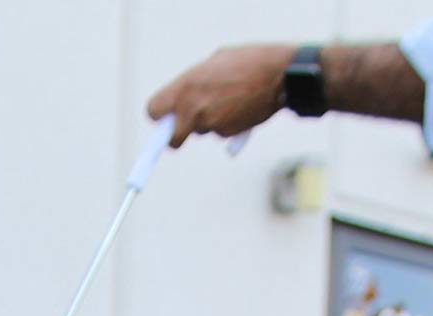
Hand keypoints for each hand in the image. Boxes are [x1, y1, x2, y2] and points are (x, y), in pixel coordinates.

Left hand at [146, 45, 294, 146]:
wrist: (278, 75)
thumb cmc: (247, 62)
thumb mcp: (213, 62)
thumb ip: (194, 81)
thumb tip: (185, 95)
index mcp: (185, 87)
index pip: (154, 111)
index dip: (160, 116)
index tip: (164, 118)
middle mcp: (192, 109)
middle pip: (173, 138)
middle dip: (178, 134)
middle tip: (186, 125)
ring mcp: (209, 124)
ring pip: (200, 131)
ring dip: (208, 121)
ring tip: (227, 100)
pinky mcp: (225, 133)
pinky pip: (219, 132)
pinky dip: (226, 123)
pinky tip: (239, 106)